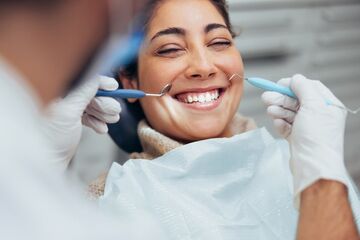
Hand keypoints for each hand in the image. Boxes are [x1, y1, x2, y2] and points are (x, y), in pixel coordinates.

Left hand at [43, 76, 120, 169]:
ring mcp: (66, 109)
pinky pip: (89, 116)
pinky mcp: (71, 121)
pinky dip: (97, 121)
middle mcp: (60, 97)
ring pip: (91, 105)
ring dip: (104, 113)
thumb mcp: (69, 111)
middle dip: (104, 103)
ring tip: (110, 120)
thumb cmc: (51, 139)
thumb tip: (97, 77)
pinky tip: (101, 128)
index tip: (114, 87)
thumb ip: (83, 91)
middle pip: (89, 93)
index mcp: (55, 90)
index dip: (99, 82)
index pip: (82, 79)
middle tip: (114, 111)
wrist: (48, 162)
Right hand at [261, 74, 347, 205]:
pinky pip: (287, 126)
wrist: (312, 166)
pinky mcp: (298, 138)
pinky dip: (281, 124)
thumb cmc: (317, 137)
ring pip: (290, 113)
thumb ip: (303, 88)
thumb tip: (295, 79)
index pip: (310, 88)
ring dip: (279, 110)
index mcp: (329, 106)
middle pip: (297, 100)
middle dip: (281, 98)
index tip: (278, 85)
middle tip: (265, 97)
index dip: (293, 85)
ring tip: (270, 110)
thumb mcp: (313, 105)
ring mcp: (308, 128)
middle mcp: (319, 116)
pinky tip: (278, 124)